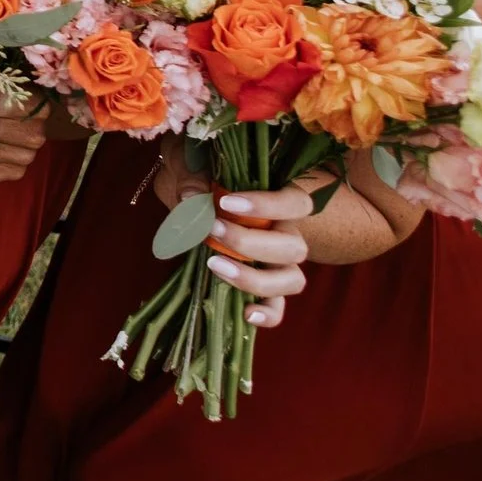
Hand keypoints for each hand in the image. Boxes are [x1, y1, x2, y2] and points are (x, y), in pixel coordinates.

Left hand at [153, 140, 309, 326]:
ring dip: (257, 278)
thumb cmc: (193, 175)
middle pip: (293, 246)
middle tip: (212, 232)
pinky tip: (245, 314)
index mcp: (276, 199)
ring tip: (216, 266)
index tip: (225, 204)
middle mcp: (285, 232)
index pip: (296, 203)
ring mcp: (278, 262)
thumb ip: (189, 177)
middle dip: (251, 244)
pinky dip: (268, 314)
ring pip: (292, 279)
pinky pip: (278, 307)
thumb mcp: (186, 166)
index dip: (267, 205)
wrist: (185, 194)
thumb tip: (191, 199)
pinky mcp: (264, 287)